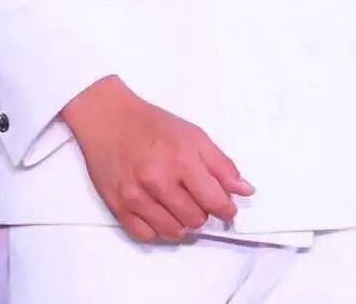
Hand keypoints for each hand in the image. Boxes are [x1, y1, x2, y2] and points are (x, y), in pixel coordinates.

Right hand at [61, 76, 253, 243]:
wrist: (109, 120)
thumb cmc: (155, 124)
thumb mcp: (194, 135)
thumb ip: (221, 165)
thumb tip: (247, 191)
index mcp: (182, 160)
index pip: (214, 201)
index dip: (226, 209)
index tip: (227, 209)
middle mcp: (158, 182)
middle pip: (195, 219)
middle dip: (203, 212)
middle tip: (198, 198)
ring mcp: (136, 197)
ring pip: (173, 232)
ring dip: (183, 223)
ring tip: (181, 206)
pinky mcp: (118, 208)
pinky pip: (146, 236)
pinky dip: (159, 230)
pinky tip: (162, 214)